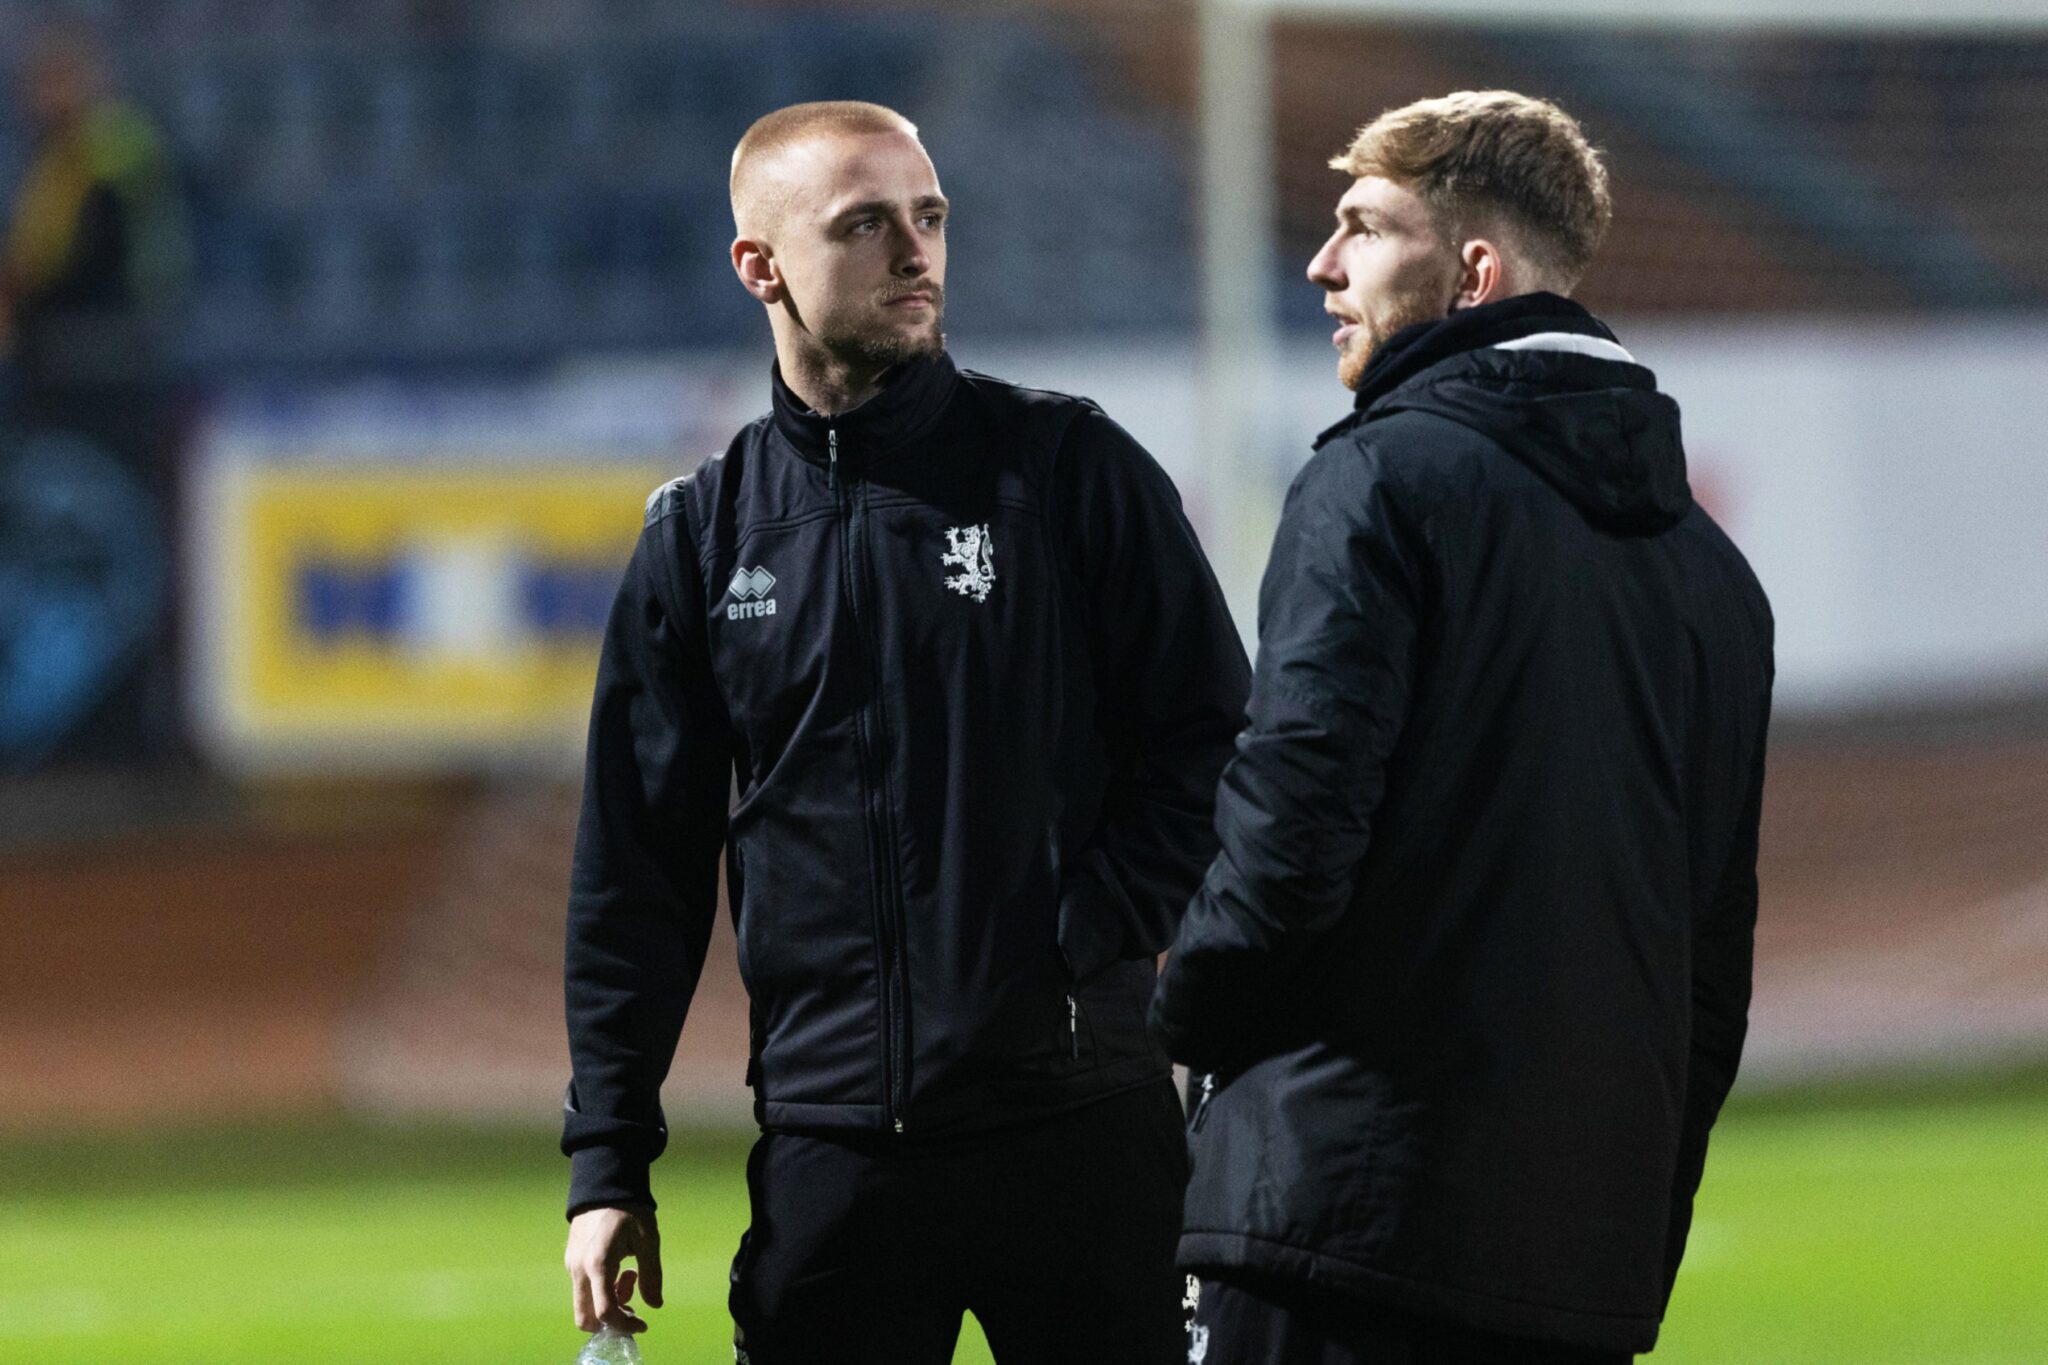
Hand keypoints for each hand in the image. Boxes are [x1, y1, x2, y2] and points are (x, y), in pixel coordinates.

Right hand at [566, 1203, 662, 1333]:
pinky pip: (583, 1289)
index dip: (624, 1325)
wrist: (605, 1185)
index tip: (642, 1322)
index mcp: (599, 1263)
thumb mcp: (648, 1239)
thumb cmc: (630, 1209)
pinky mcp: (571, 1261)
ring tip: (629, 1275)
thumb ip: (651, 1274)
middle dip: (611, 1319)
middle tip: (633, 1299)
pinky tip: (618, 1268)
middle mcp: (579, 1268)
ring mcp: (572, 1265)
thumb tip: (655, 1305)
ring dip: (608, 1302)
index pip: (605, 1312)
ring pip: (585, 1304)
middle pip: (586, 1318)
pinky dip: (601, 1290)